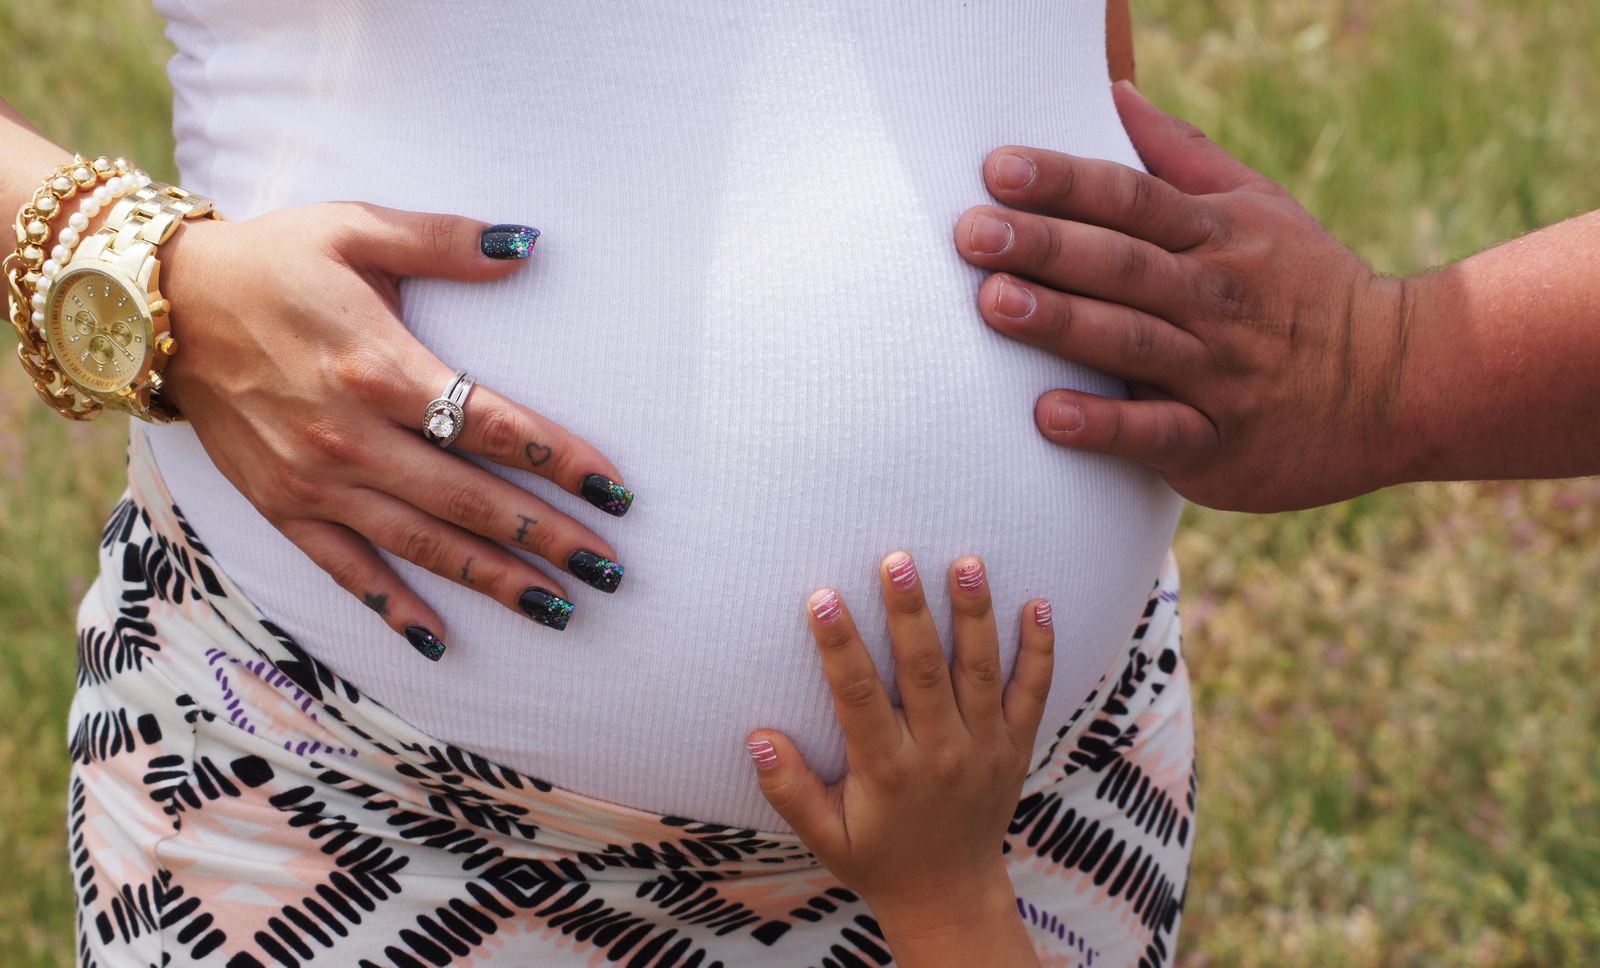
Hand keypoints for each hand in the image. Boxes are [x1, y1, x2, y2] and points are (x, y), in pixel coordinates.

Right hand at [154, 204, 633, 656]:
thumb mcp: (358, 229)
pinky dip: (392, 606)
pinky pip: (346, 569)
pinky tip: (439, 638)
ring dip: (494, 581)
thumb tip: (529, 246)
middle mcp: (353, 438)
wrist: (163, 306)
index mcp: (383, 369)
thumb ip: (447, 243)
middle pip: (471, 501)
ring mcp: (316, 481)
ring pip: (422, 546)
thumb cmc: (274, 261)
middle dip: (548, 538)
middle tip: (611, 570)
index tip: (616, 491)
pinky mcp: (282, 507)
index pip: (496, 427)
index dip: (562, 462)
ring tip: (559, 609)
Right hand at [747, 553, 1049, 966]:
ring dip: (974, 615)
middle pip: (924, 672)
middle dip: (910, 613)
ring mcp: (985, 748)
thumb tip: (757, 738)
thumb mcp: (824, 836)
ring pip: (979, 672)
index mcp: (887, 772)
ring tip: (967, 561)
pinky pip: (1032, 692)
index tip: (823, 598)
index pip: (859, 697)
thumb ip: (789, 789)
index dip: (840, 646)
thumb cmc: (877, 859)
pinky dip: (1039, 649)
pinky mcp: (1017, 747)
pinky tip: (1038, 602)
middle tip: (897, 560)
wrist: (950, 897)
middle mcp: (940, 755)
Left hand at [956, 80, 1408, 512]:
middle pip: (1122, 265)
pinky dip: (1105, 425)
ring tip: (994, 303)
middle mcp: (1216, 298)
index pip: (1133, 200)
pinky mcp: (1220, 443)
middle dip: (1046, 246)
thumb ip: (1180, 156)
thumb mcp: (1260, 206)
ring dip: (1062, 323)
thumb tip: (1113, 91)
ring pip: (1131, 342)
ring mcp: (1219, 373)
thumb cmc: (1308, 289)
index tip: (999, 168)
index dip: (1066, 182)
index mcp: (1219, 236)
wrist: (1403, 385)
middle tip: (972, 233)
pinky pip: (1157, 433)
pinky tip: (1048, 416)